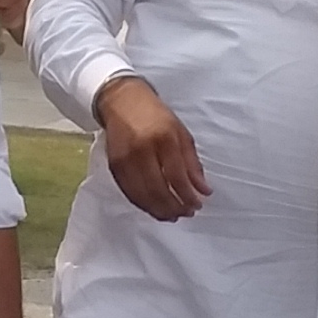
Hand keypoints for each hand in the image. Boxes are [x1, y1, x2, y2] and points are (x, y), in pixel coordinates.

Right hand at [93, 76, 208, 223]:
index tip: (197, 205)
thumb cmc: (156, 116)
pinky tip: (154, 208)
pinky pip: (129, 193)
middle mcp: (142, 150)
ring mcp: (125, 159)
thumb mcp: (181, 134)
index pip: (177, 176)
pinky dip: (143, 204)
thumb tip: (204, 191)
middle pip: (159, 190)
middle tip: (186, 214)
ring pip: (142, 195)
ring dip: (159, 210)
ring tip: (172, 216)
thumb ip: (192, 164)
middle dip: (174, 207)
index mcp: (164, 138)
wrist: (123, 102)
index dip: (187, 196)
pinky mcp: (114, 166)